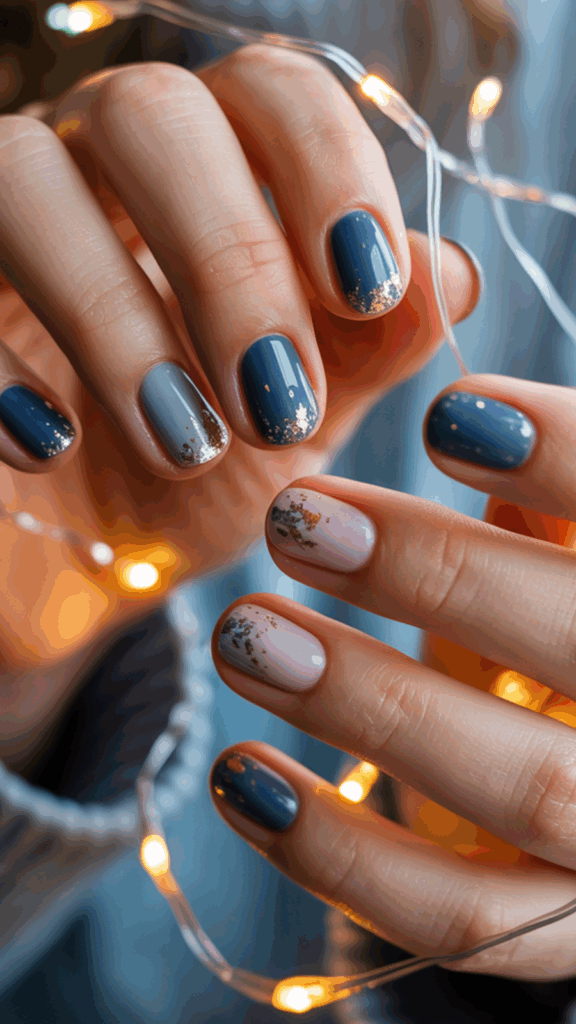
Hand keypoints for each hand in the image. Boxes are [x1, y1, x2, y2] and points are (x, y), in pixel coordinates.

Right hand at [0, 47, 477, 764]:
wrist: (77, 573)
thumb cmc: (194, 486)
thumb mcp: (298, 426)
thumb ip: (369, 350)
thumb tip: (443, 274)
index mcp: (210, 182)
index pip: (270, 94)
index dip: (326, 166)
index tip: (363, 288)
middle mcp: (97, 177)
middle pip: (149, 112)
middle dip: (226, 255)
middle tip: (275, 400)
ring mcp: (1, 234)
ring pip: (21, 171)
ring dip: (114, 308)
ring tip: (182, 440)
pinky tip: (49, 446)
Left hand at [210, 373, 575, 980]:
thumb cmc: (562, 633)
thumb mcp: (566, 561)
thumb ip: (547, 504)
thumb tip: (466, 412)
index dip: (567, 456)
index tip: (448, 417)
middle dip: (434, 572)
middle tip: (297, 518)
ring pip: (523, 782)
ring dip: (366, 702)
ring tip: (245, 637)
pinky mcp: (557, 932)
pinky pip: (458, 915)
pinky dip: (339, 851)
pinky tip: (241, 777)